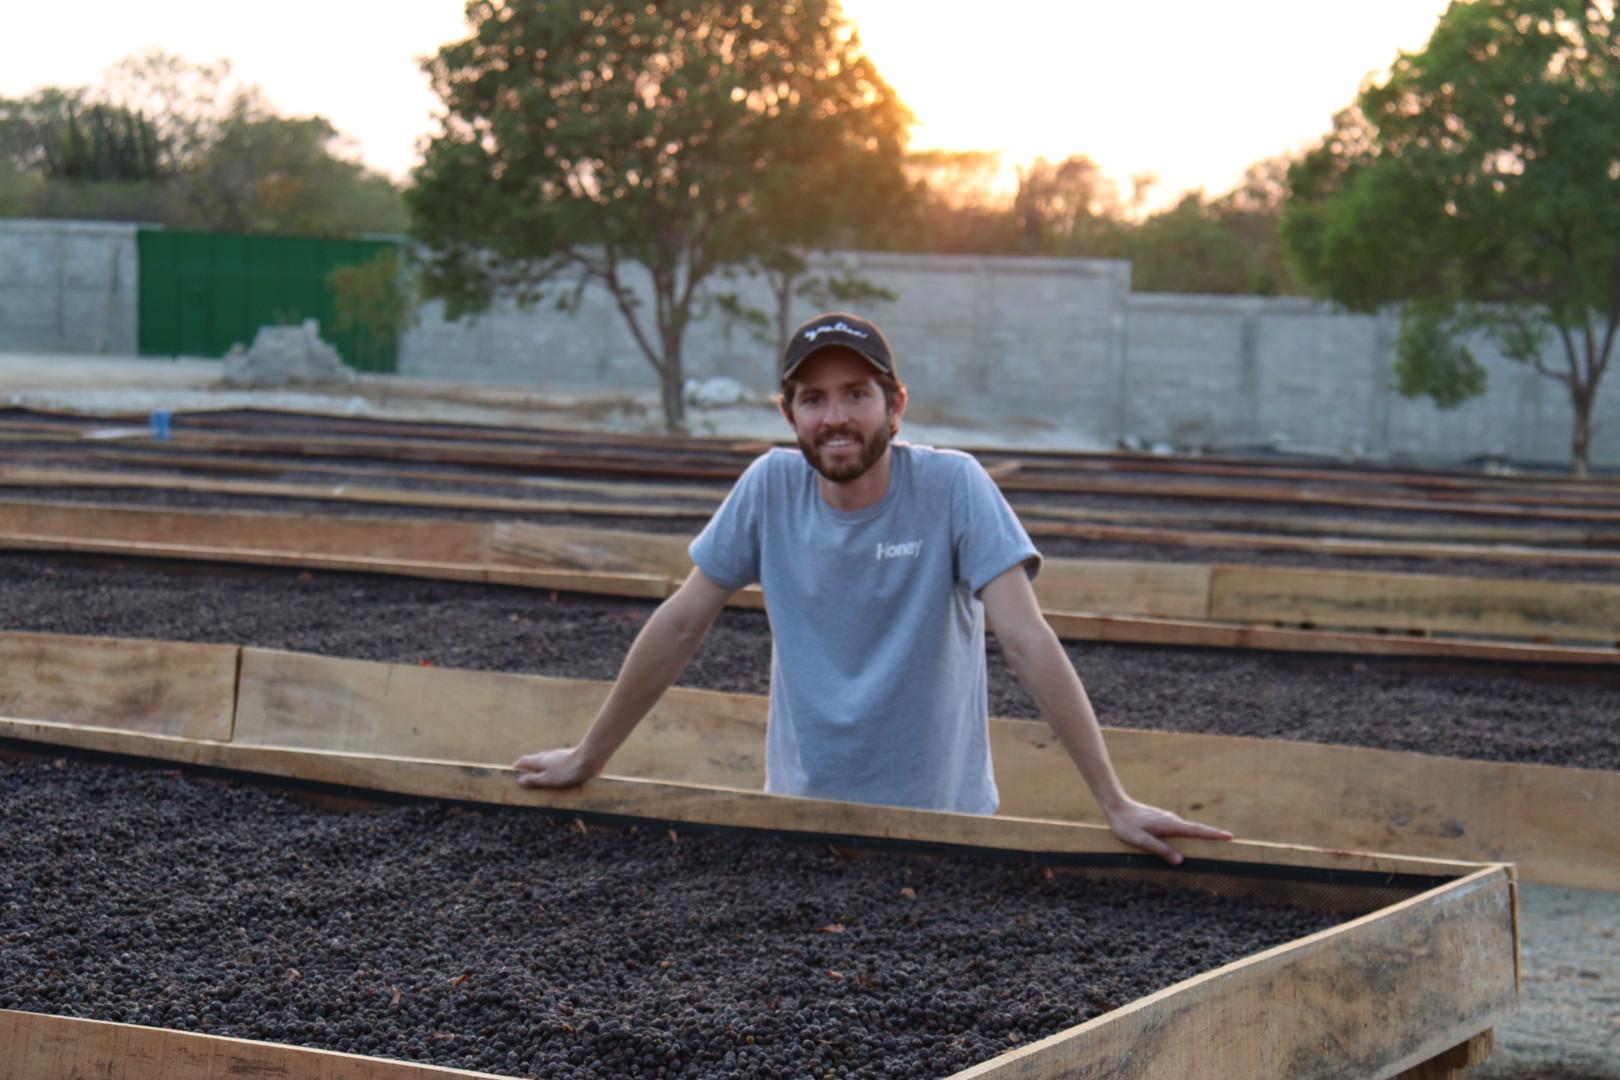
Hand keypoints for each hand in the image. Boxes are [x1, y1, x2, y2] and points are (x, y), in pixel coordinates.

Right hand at [512, 747, 597, 788]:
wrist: (589, 758)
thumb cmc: (568, 770)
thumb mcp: (548, 778)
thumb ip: (534, 780)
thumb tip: (519, 780)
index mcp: (539, 760)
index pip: (523, 761)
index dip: (516, 768)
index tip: (512, 775)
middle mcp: (547, 755)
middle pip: (533, 761)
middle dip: (528, 769)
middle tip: (523, 778)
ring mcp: (558, 756)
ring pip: (545, 762)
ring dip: (540, 769)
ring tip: (538, 779)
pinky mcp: (568, 758)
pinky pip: (556, 764)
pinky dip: (552, 770)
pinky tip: (557, 776)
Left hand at [1105, 799, 1232, 865]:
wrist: (1116, 807)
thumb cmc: (1126, 825)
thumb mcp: (1141, 840)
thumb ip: (1160, 849)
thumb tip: (1181, 861)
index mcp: (1170, 825)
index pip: (1196, 831)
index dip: (1213, 834)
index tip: (1230, 836)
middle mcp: (1172, 820)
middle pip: (1197, 829)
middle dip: (1213, 835)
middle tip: (1231, 841)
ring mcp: (1168, 820)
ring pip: (1189, 830)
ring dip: (1202, 835)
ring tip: (1217, 844)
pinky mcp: (1163, 822)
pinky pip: (1181, 830)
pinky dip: (1190, 834)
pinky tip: (1192, 841)